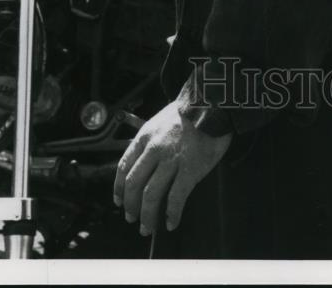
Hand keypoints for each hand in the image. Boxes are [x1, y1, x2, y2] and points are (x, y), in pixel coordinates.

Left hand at [113, 100, 231, 234]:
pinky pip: (176, 198)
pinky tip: (171, 223)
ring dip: (147, 216)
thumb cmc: (189, 110)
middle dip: (130, 206)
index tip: (118, 201)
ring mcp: (172, 160)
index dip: (118, 188)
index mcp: (145, 136)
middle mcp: (154, 149)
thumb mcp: (161, 119)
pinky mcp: (190, 169)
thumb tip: (143, 162)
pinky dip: (172, 214)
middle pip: (134, 184)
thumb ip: (151, 140)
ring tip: (147, 227)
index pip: (124, 167)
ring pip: (151, 195)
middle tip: (132, 218)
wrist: (213, 103)